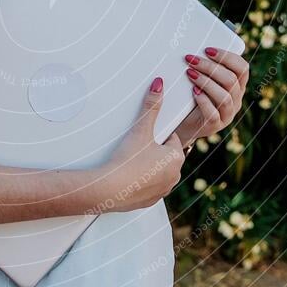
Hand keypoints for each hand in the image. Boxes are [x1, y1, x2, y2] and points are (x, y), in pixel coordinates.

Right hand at [99, 76, 184, 211]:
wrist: (109, 189)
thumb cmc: (128, 159)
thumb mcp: (140, 129)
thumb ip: (151, 106)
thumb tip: (159, 84)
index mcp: (176, 158)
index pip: (173, 139)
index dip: (158, 135)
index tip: (146, 135)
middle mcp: (174, 176)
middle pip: (166, 156)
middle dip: (154, 150)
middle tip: (136, 146)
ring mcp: (163, 191)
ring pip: (158, 172)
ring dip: (149, 167)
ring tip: (131, 161)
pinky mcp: (150, 202)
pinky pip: (149, 188)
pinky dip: (141, 182)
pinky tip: (128, 177)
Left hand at [175, 47, 249, 149]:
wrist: (183, 122)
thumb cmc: (191, 95)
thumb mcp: (201, 78)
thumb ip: (203, 66)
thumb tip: (191, 48)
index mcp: (237, 85)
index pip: (242, 68)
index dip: (227, 57)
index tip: (207, 50)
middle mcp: (236, 99)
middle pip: (231, 80)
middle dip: (210, 67)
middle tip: (191, 59)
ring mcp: (227, 114)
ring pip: (224, 97)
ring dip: (206, 82)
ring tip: (189, 73)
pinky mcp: (215, 125)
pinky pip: (213, 114)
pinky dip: (203, 101)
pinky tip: (193, 92)